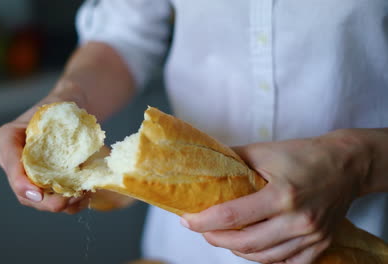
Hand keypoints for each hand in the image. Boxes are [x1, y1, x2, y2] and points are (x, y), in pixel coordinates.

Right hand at [0, 81, 90, 213]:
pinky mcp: (45, 184)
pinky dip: (70, 204)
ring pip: (38, 200)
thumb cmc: (60, 107)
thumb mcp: (57, 104)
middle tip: (64, 202)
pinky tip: (85, 197)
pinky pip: (54, 200)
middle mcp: (13, 161)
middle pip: (22, 189)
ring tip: (80, 197)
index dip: (20, 181)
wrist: (71, 116)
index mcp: (8, 138)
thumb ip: (57, 114)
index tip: (36, 193)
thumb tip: (68, 131)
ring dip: (59, 204)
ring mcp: (29, 175)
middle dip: (43, 201)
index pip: (10, 161)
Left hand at [181, 130, 369, 263]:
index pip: (232, 215)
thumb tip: (205, 168)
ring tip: (223, 238)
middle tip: (202, 230)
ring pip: (265, 257)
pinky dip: (266, 259)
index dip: (204, 221)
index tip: (187, 220)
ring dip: (238, 250)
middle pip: (246, 243)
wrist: (346, 165)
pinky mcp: (321, 245)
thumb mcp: (265, 151)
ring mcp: (311, 236)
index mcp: (282, 195)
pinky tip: (254, 248)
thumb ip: (234, 161)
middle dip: (216, 239)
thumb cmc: (303, 155)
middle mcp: (298, 220)